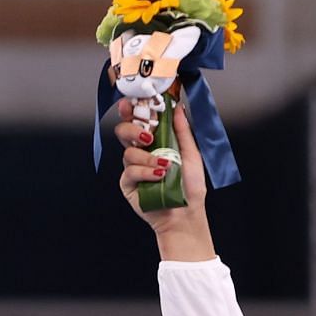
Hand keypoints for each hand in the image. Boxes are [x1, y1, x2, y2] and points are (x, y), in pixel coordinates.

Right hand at [114, 101, 215, 262]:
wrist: (185, 215)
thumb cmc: (190, 187)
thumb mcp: (191, 153)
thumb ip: (182, 130)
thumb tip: (178, 107)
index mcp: (156, 141)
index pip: (140, 119)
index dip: (134, 108)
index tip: (133, 100)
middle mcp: (142, 152)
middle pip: (124, 131)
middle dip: (131, 127)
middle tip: (146, 135)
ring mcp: (133, 168)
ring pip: (127, 151)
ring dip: (147, 157)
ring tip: (164, 167)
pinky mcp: (128, 184)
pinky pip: (129, 171)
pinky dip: (145, 172)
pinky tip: (159, 177)